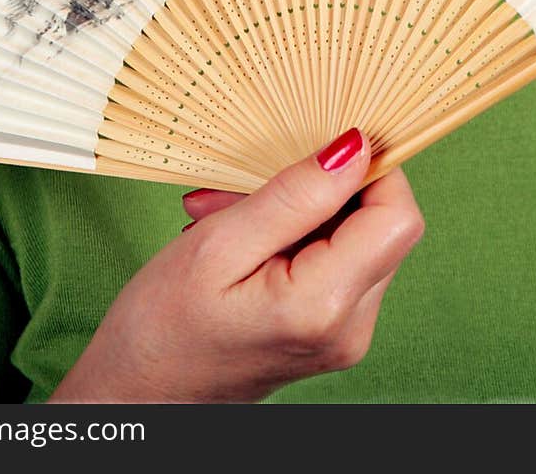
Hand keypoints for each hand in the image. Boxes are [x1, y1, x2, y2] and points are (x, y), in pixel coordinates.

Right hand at [47, 128, 423, 403]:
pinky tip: (240, 236)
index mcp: (324, 307)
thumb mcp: (220, 243)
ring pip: (354, 237)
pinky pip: (334, 260)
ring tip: (229, 214)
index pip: (397, 217)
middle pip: (379, 225)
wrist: (138, 394)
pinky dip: (293, 234)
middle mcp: (349, 328)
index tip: (323, 142)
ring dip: (300, 209)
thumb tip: (356, 149)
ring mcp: (343, 334)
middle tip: (247, 187)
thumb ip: (296, 196)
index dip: (373, 168)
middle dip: (323, 187)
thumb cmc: (164, 325)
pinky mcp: (329, 331)